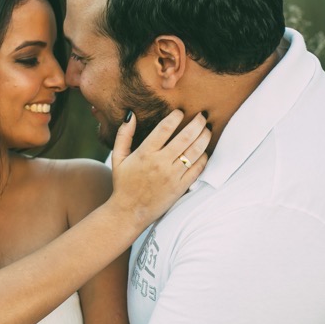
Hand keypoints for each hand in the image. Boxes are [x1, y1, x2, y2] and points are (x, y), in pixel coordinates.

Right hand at [109, 110, 209, 226]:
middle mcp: (160, 163)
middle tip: (202, 115)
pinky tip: (204, 151)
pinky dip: (204, 157)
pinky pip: (198, 168)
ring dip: (204, 137)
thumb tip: (131, 115)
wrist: (129, 212)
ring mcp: (172, 175)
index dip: (175, 116)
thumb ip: (123, 135)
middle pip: (185, 137)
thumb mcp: (118, 158)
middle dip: (197, 123)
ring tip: (207, 129)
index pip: (165, 128)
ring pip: (195, 151)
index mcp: (145, 153)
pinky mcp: (181, 187)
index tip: (180, 111)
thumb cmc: (123, 184)